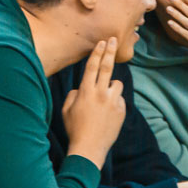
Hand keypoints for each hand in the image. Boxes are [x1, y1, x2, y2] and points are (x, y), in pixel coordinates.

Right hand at [62, 39, 124, 165]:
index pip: (92, 66)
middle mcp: (100, 93)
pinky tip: (107, 115)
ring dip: (111, 87)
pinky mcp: (121, 110)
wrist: (89, 148)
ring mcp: (112, 102)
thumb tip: (81, 88)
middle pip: (107, 67)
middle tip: (113, 40)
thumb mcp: (66, 109)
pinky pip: (119, 99)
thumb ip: (74, 94)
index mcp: (85, 91)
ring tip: (104, 100)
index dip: (97, 52)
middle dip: (109, 51)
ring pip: (116, 84)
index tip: (101, 42)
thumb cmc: (74, 128)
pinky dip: (114, 103)